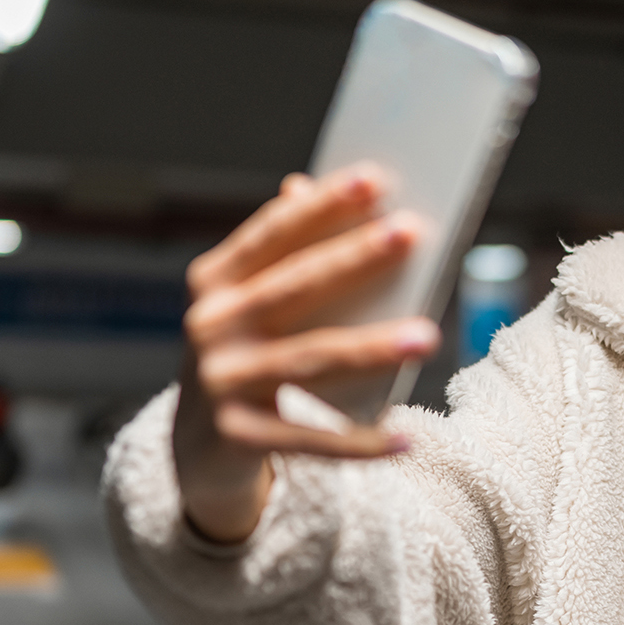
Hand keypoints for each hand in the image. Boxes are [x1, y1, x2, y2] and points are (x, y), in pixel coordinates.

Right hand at [175, 165, 440, 542]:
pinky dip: (359, 442)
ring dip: (371, 348)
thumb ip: (276, 255)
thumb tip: (302, 186)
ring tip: (426, 337)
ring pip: (308, 359)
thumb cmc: (243, 357)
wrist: (197, 446)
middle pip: (293, 287)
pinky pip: (310, 438)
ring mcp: (220, 381)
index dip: (320, 206)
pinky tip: (404, 438)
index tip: (373, 179)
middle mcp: (210, 326)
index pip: (271, 234)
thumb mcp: (247, 304)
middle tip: (410, 233)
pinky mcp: (237, 436)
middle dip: (354, 257)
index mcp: (213, 283)